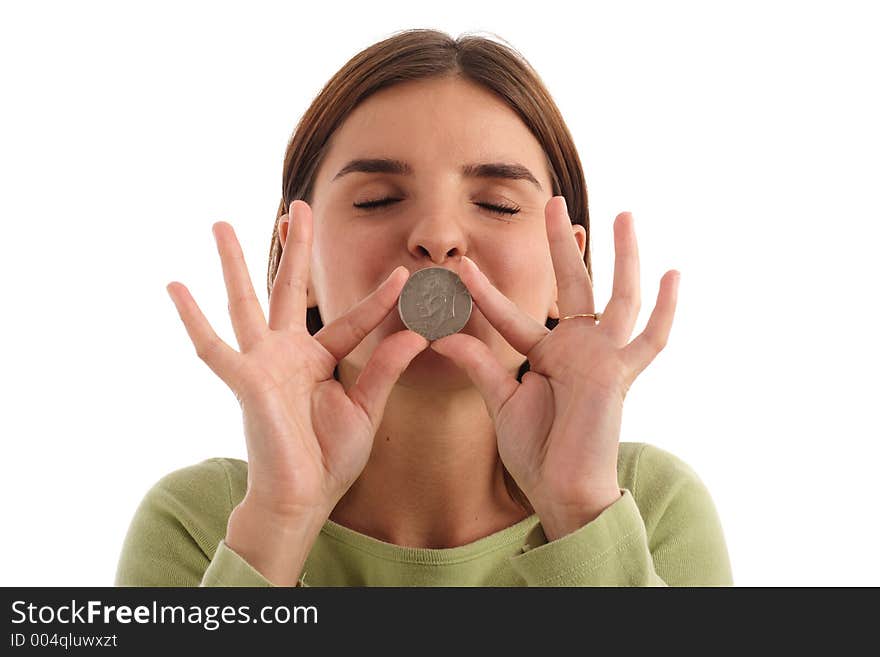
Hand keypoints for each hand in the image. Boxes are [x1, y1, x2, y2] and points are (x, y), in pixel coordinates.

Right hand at [166, 200, 429, 520]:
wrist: (303, 497)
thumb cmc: (330, 458)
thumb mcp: (366, 408)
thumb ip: (385, 369)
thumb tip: (417, 334)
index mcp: (318, 360)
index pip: (350, 320)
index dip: (377, 301)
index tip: (405, 277)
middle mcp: (286, 354)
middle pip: (289, 288)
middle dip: (295, 247)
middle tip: (298, 205)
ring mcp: (261, 363)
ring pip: (245, 302)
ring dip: (233, 263)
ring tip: (220, 223)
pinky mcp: (244, 380)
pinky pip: (212, 346)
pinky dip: (192, 318)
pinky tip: (174, 285)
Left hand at [429, 196, 679, 538]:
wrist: (563, 489)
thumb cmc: (536, 452)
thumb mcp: (501, 403)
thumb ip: (480, 367)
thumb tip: (442, 338)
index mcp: (546, 355)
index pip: (513, 315)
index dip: (487, 293)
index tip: (463, 268)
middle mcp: (577, 349)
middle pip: (571, 285)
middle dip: (561, 245)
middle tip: (552, 202)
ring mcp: (604, 358)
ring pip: (617, 297)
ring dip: (620, 257)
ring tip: (622, 215)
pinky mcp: (622, 374)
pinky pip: (650, 339)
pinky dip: (665, 309)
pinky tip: (674, 273)